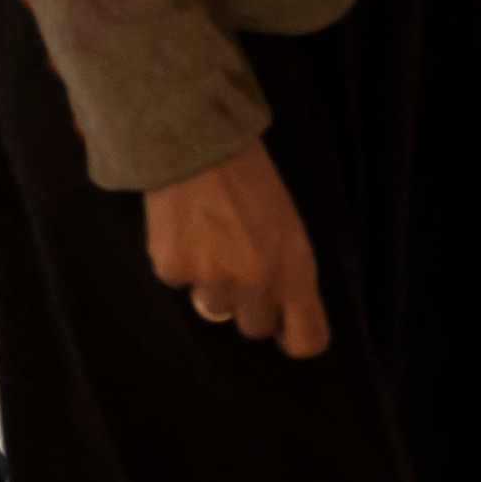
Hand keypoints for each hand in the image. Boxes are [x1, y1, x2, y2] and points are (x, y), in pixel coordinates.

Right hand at [142, 147, 328, 352]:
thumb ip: (289, 272)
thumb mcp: (289, 226)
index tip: (284, 324)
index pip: (307, 341)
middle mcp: (255, 285)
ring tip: (208, 238)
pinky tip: (183, 227)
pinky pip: (179, 282)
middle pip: (254, 327)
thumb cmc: (251, 179)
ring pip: (213, 308)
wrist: (195, 140)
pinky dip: (180, 261)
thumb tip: (280, 311)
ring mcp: (211, 282)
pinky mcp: (172, 270)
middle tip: (238, 263)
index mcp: (294, 271)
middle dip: (248, 303)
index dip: (295, 336)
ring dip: (212, 283)